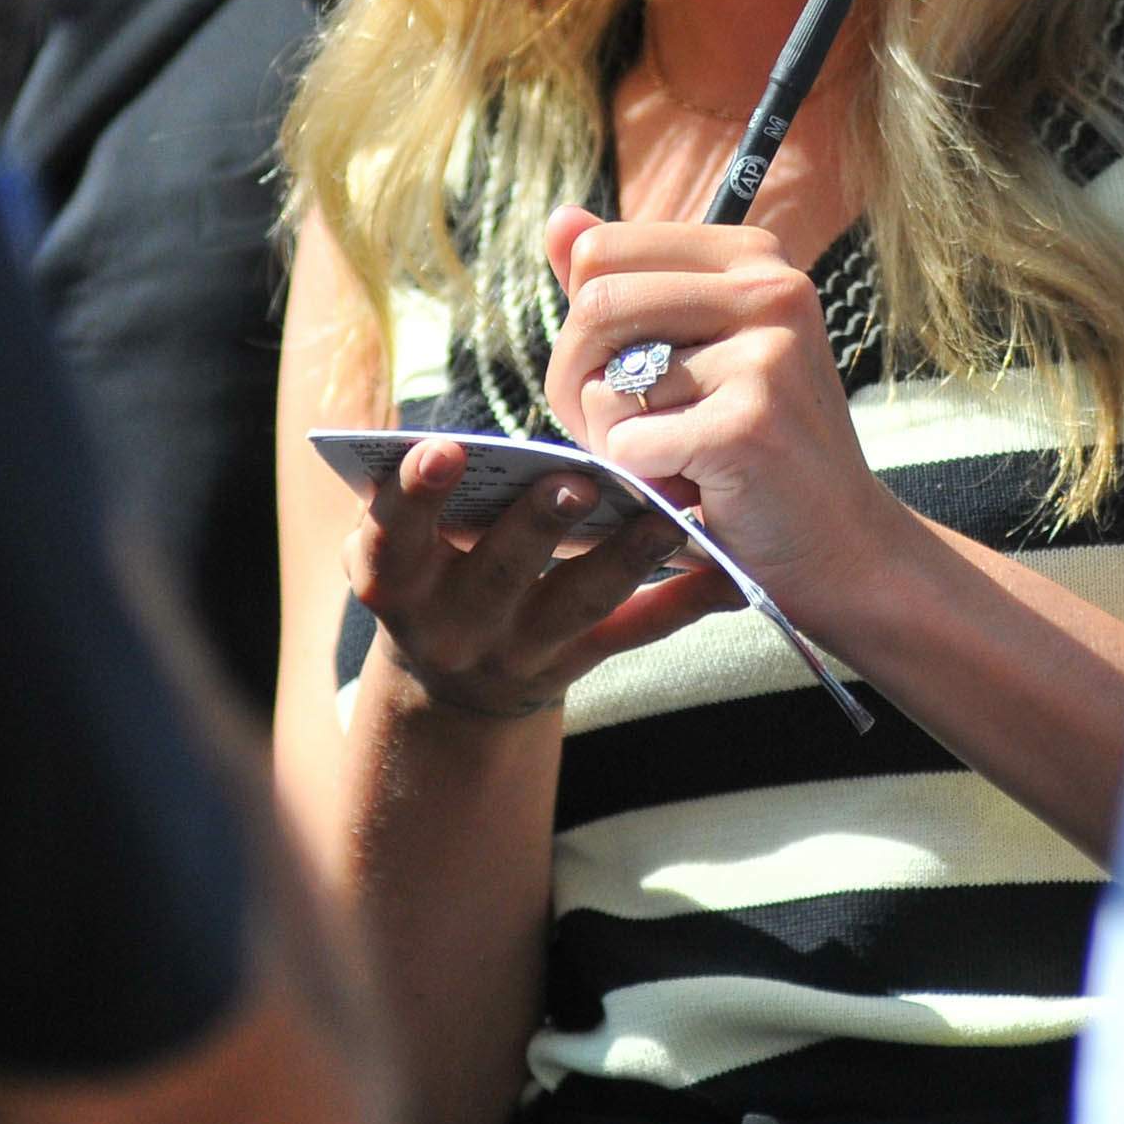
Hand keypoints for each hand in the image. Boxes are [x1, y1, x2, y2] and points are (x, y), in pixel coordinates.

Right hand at [346, 435, 728, 720]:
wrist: (456, 684)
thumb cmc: (433, 572)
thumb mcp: (402, 547)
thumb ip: (422, 497)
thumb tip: (455, 439)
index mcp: (399, 579)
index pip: (396, 535)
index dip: (416, 493)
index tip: (444, 448)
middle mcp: (456, 623)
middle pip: (498, 574)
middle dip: (537, 526)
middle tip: (574, 480)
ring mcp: (521, 650)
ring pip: (578, 603)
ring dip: (624, 558)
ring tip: (664, 517)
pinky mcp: (577, 662)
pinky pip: (635, 631)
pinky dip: (685, 603)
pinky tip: (727, 575)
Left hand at [543, 205, 911, 616]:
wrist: (840, 540)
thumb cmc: (754, 444)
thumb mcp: (695, 348)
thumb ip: (625, 283)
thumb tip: (559, 220)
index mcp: (750, 256)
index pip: (600, 252)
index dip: (582, 325)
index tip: (618, 374)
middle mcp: (768, 289)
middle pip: (593, 307)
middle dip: (577, 383)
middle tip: (621, 432)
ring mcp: (765, 355)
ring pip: (605, 383)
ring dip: (614, 442)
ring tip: (673, 461)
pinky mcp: (750, 424)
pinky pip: (628, 445)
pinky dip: (641, 482)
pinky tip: (691, 489)